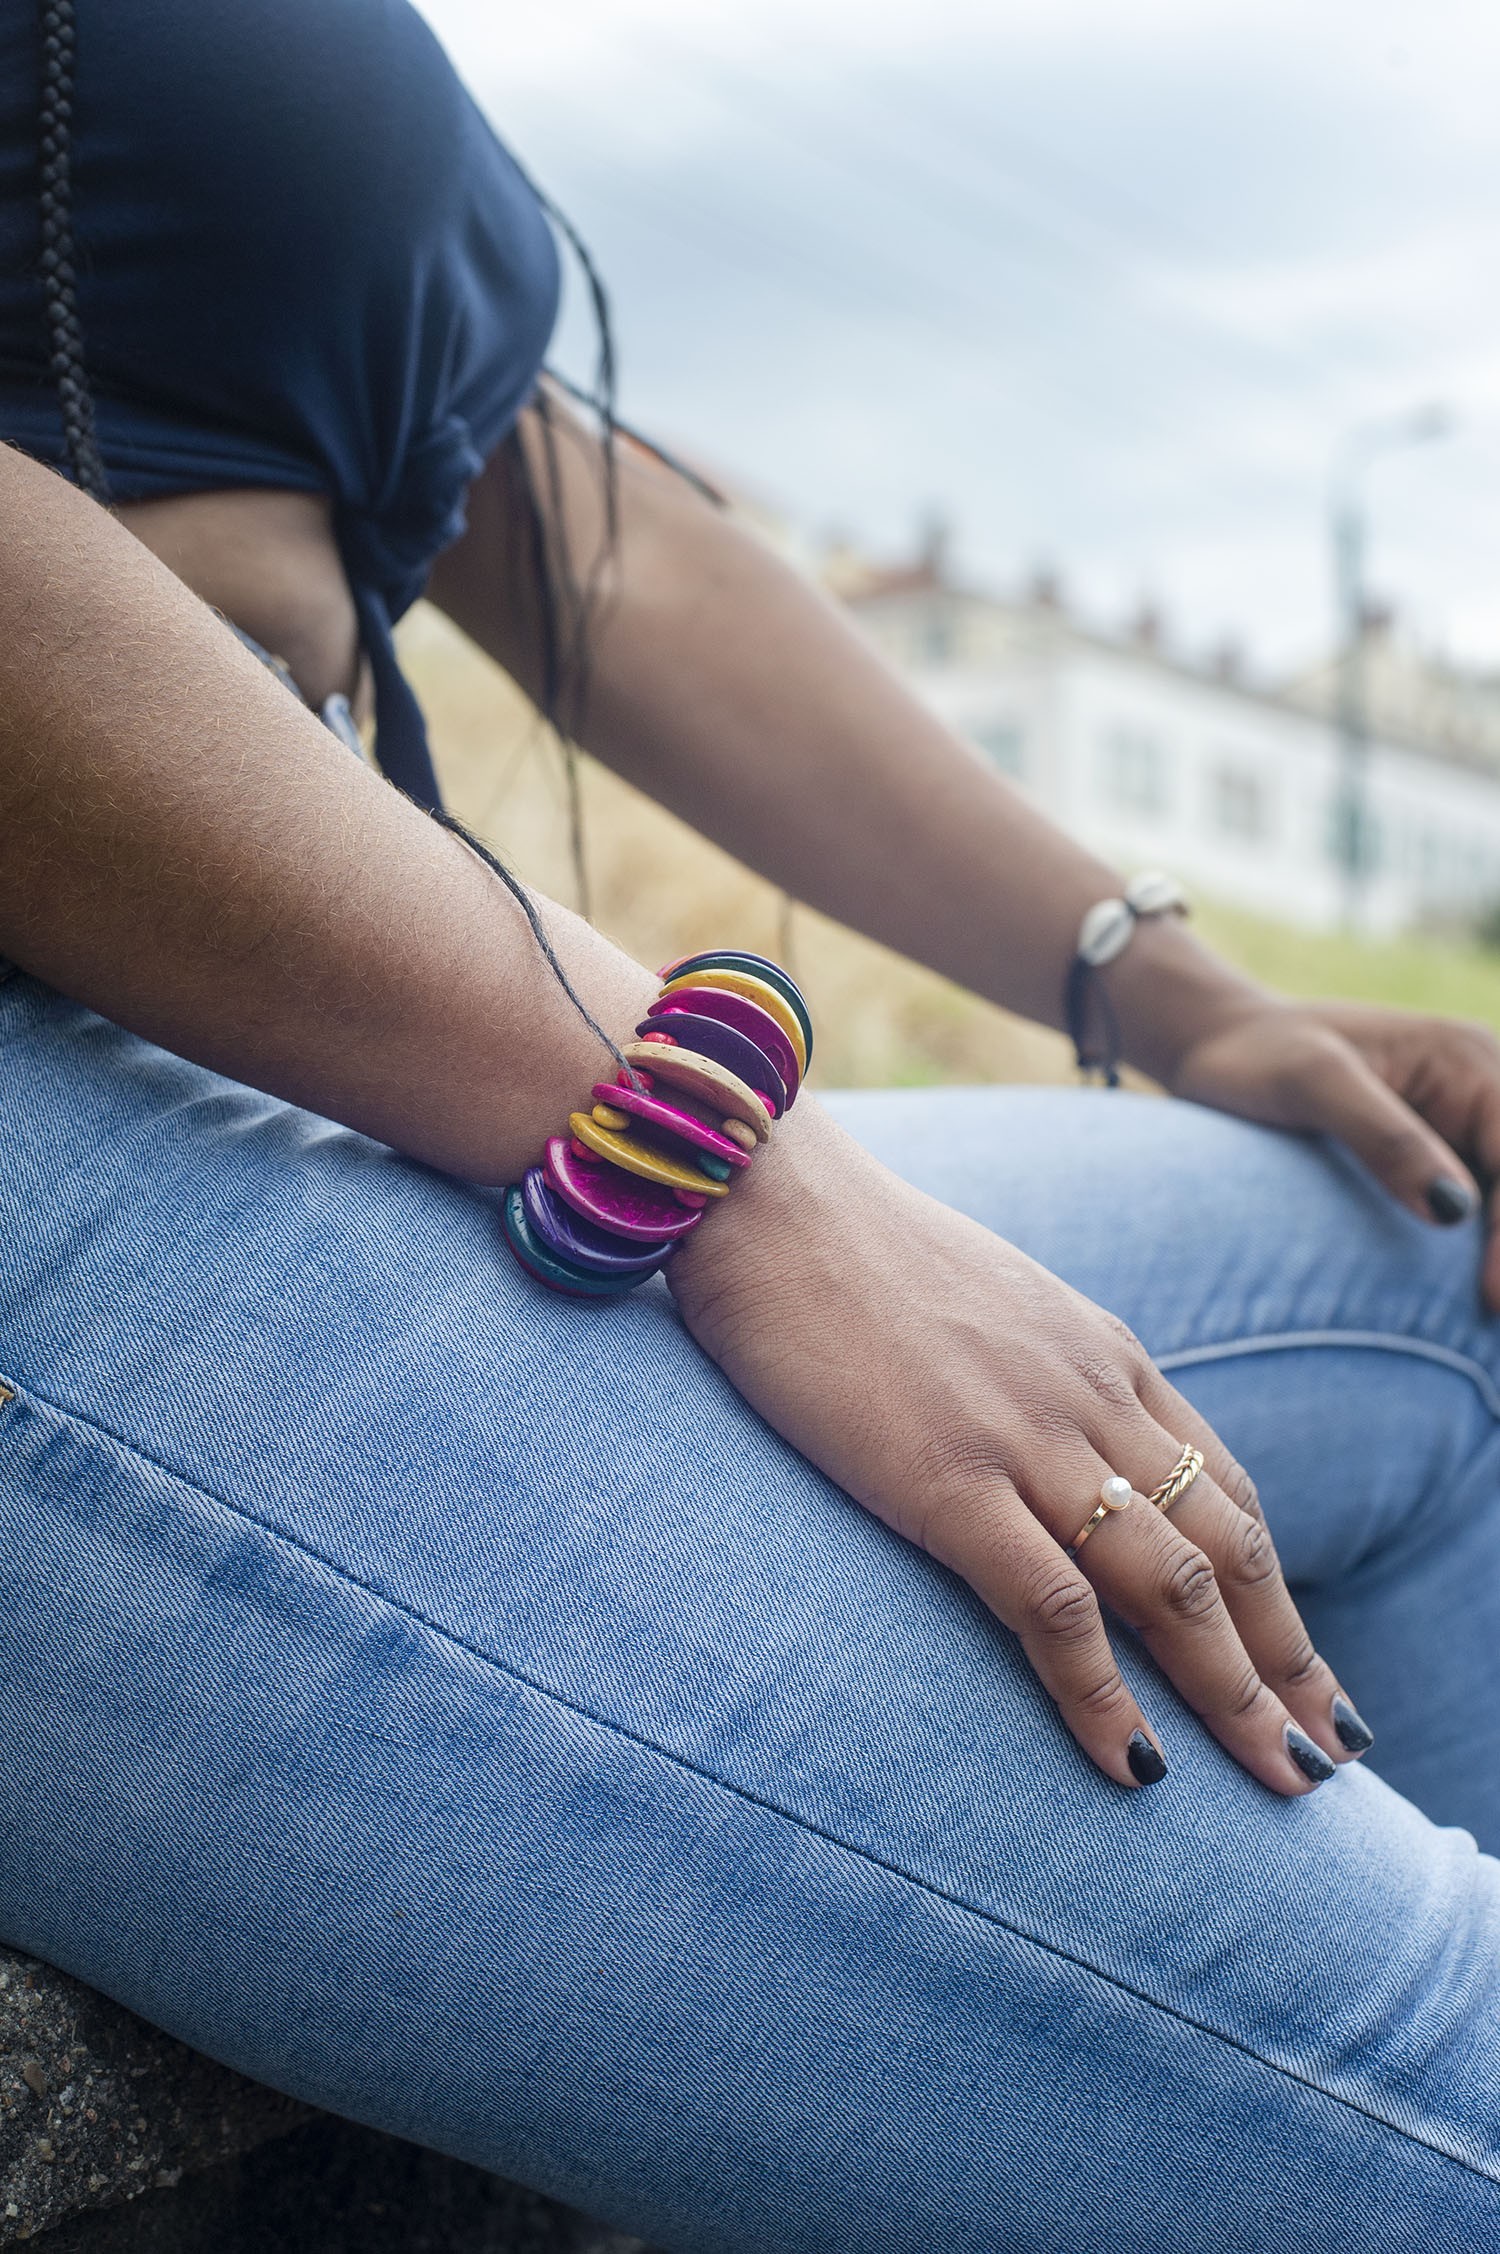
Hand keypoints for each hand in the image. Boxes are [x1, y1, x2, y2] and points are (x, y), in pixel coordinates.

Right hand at [671, 1107, 1364, 1794]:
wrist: (764, 1193)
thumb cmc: (847, 1250)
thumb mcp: (981, 1304)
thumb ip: (1035, 1372)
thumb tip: (1052, 1443)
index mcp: (1099, 1354)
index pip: (1224, 1487)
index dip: (1273, 1585)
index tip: (1300, 1662)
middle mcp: (1090, 1397)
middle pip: (1228, 1545)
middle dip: (1288, 1656)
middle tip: (1329, 1750)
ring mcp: (1024, 1439)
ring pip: (1170, 1584)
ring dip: (1235, 1691)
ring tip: (1281, 1777)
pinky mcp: (946, 1480)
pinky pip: (1053, 1606)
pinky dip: (1106, 1696)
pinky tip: (1139, 1766)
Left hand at [1168, 997, 1499, 1303]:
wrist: (1217, 1048)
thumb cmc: (1257, 1057)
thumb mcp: (1312, 1083)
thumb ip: (1383, 1138)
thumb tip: (1453, 1211)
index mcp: (1470, 1061)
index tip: (1491, 1299)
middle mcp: (1485, 1090)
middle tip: (1487, 1321)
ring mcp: (1467, 1128)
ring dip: (1498, 1254)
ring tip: (1481, 1322)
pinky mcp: (1444, 1159)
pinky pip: (1481, 1210)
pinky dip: (1483, 1254)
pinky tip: (1469, 1301)